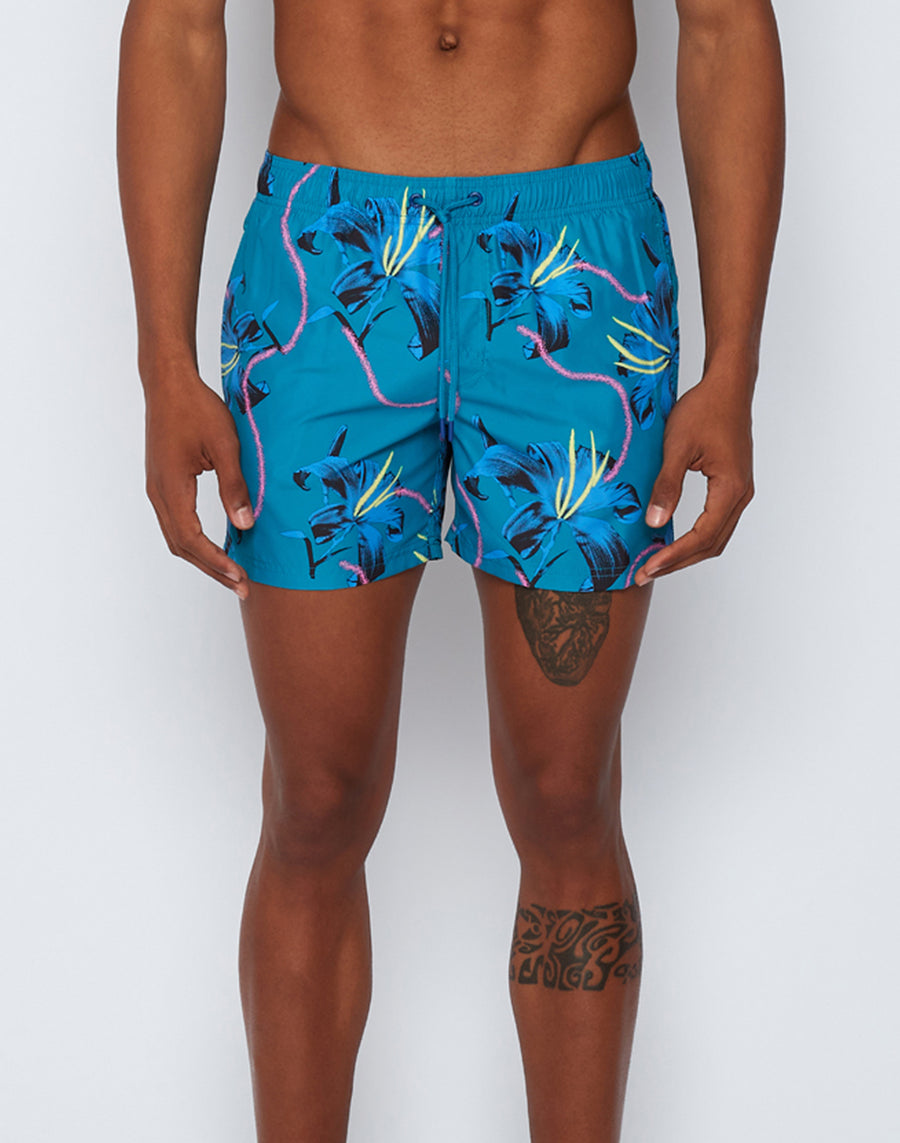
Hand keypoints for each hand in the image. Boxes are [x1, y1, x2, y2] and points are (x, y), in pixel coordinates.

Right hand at [144, 375, 252, 598]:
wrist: (169, 384)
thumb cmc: (197, 409)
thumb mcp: (225, 446)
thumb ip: (235, 487)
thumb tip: (245, 525)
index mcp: (171, 488)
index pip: (192, 540)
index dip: (217, 562)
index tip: (240, 577)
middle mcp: (158, 494)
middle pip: (182, 546)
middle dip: (212, 569)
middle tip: (242, 586)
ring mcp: (158, 489)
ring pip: (176, 537)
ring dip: (203, 558)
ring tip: (231, 574)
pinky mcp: (163, 483)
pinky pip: (176, 522)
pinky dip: (195, 541)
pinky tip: (216, 545)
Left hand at [635, 374, 754, 585]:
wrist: (727, 387)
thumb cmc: (703, 410)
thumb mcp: (677, 447)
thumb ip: (666, 486)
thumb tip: (654, 523)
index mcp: (731, 489)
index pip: (701, 537)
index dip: (673, 556)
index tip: (648, 567)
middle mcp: (741, 496)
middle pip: (711, 545)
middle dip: (678, 562)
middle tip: (645, 573)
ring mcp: (739, 492)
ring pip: (715, 538)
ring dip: (687, 554)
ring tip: (656, 563)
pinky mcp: (732, 486)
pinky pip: (716, 523)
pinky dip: (694, 538)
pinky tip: (671, 540)